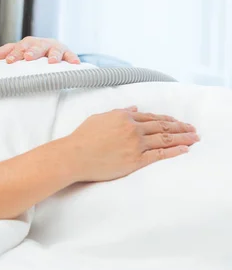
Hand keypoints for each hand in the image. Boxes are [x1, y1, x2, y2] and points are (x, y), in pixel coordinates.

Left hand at [0, 36, 79, 64]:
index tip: (10, 61)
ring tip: (52, 62)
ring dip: (53, 55)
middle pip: (36, 46)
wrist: (52, 52)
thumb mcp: (18, 52)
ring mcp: (54, 48)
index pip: (19, 47)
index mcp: (27, 43)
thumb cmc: (31, 53)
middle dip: (32, 51)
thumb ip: (3, 54)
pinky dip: (73, 59)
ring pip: (54, 49)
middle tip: (28, 57)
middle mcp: (41, 44)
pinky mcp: (68, 54)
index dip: (15, 54)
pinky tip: (75, 64)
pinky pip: (71, 56)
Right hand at [64, 107, 198, 181]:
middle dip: (180, 127)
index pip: (151, 117)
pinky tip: (184, 149)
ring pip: (164, 139)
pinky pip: (159, 154)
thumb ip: (118, 113)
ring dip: (182, 138)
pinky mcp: (135, 160)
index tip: (176, 122)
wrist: (75, 155)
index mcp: (124, 117)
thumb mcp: (99, 118)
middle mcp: (133, 129)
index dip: (166, 120)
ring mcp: (135, 144)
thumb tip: (133, 109)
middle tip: (192, 129)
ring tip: (194, 138)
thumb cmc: (82, 137)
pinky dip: (174, 151)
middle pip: (162, 127)